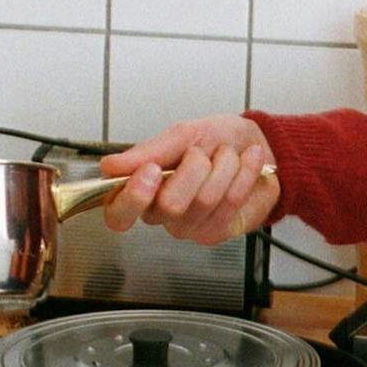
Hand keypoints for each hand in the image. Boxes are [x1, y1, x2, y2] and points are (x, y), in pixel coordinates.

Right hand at [98, 116, 279, 244]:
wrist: (256, 144)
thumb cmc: (215, 140)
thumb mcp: (182, 135)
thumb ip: (149, 151)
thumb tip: (110, 167)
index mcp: (142, 189)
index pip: (118, 214)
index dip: (133, 197)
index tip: (152, 170)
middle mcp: (161, 214)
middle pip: (170, 205)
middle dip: (195, 167)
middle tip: (202, 153)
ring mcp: (189, 227)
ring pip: (205, 200)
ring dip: (223, 165)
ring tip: (227, 155)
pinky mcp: (218, 231)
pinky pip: (231, 201)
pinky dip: (244, 171)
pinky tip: (248, 160)